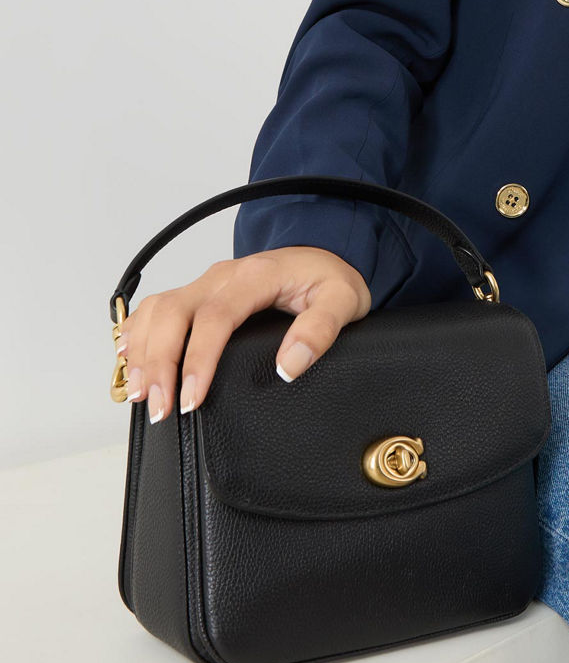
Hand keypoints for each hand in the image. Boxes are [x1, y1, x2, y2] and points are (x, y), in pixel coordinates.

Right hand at [114, 247, 372, 423]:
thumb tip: (288, 366)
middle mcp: (223, 275)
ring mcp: (207, 282)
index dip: (198, 360)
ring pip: (158, 309)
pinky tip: (131, 359)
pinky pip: (157, 307)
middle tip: (159, 408)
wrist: (326, 254)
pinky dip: (138, 332)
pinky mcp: (199, 292)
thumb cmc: (331, 279)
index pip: (216, 317)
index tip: (191, 399)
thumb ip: (320, 330)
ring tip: (141, 393)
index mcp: (256, 276)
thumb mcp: (343, 301)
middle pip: (173, 312)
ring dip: (143, 350)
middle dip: (159, 362)